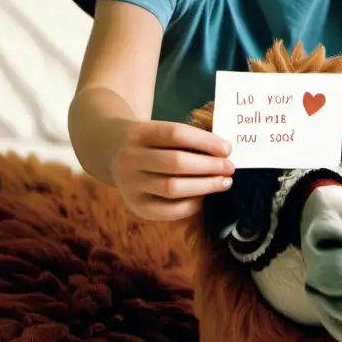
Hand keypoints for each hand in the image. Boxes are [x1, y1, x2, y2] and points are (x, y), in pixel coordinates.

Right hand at [107, 119, 234, 220]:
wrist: (111, 151)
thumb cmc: (149, 140)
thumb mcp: (158, 130)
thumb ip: (186, 139)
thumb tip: (224, 153)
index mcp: (139, 133)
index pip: (175, 134)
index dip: (204, 141)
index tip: (228, 148)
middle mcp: (130, 158)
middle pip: (175, 163)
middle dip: (209, 166)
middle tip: (230, 167)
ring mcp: (130, 184)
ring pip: (172, 188)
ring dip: (204, 186)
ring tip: (224, 182)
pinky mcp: (135, 206)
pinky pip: (168, 210)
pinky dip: (191, 205)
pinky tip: (205, 197)